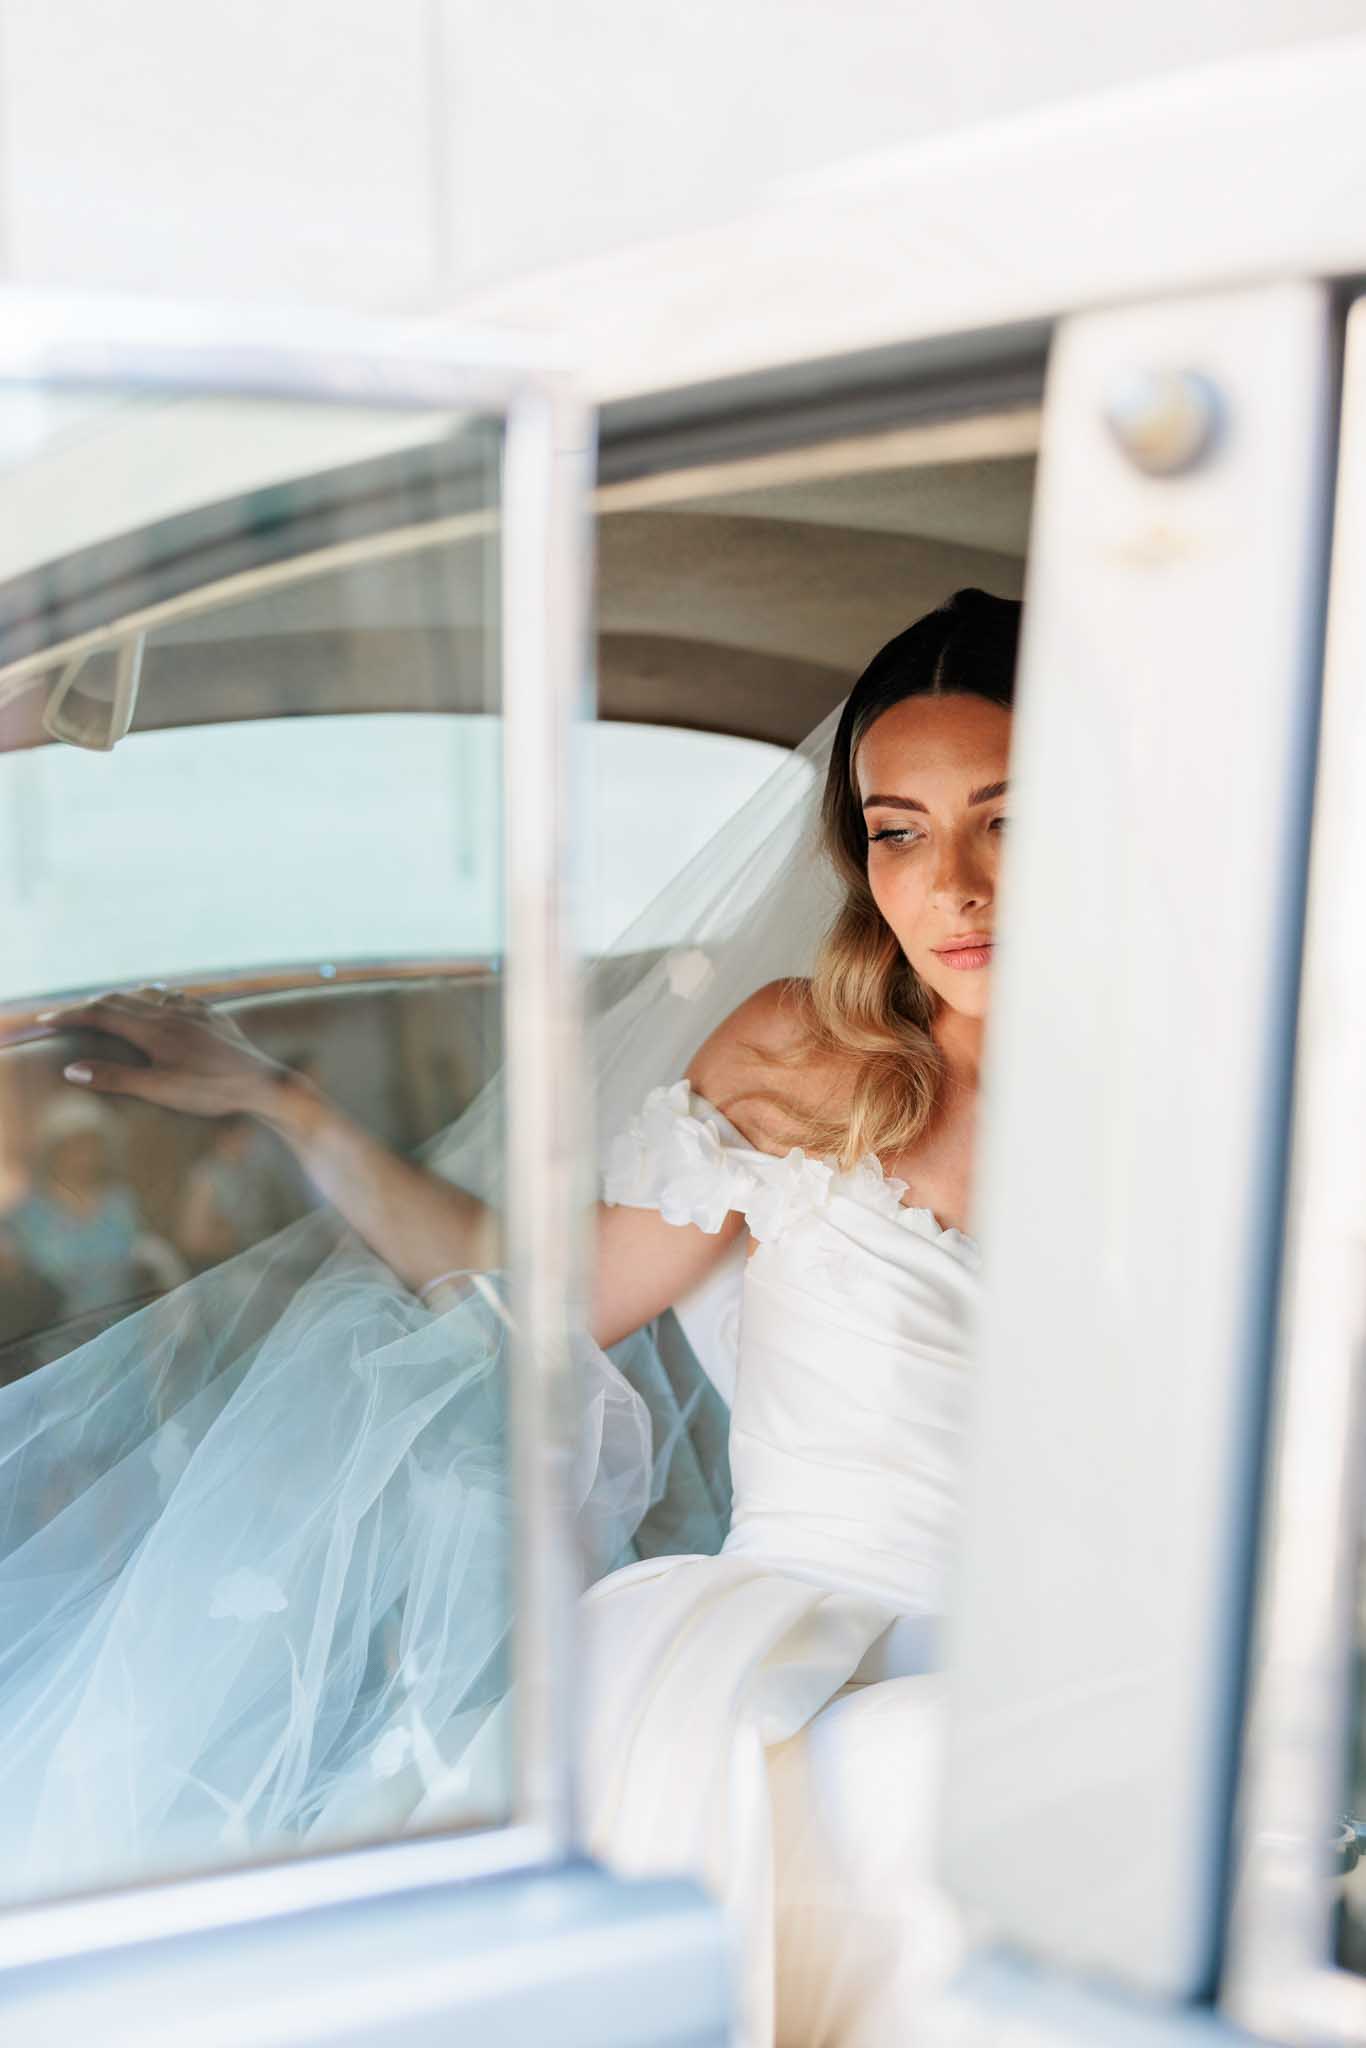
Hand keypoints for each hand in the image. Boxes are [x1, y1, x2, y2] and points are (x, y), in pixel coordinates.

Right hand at [40, 988, 291, 1120]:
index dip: (71, 1016)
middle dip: (89, 1005)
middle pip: (120, 999)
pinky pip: (175, 996)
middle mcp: (171, 1013)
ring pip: (148, 994)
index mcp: (154, 1030)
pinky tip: (159, 999)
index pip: (101, 1014)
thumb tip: (72, 1069)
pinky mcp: (212, 1015)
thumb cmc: (212, 1091)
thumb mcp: (160, 1090)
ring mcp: (194, 1011)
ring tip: (105, 1004)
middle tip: (68, 1015)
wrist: (263, 1083)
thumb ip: (116, 1079)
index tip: (47, 1021)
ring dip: (120, 997)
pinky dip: (154, 995)